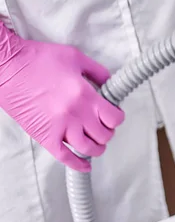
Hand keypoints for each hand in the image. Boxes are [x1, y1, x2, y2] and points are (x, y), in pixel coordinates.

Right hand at [0, 24, 124, 171]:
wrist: (8, 67)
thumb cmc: (38, 60)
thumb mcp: (76, 58)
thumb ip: (97, 71)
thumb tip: (111, 82)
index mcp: (85, 95)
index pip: (114, 118)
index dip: (117, 117)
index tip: (114, 114)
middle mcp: (75, 114)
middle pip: (103, 135)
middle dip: (108, 131)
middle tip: (104, 126)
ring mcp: (59, 127)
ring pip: (87, 148)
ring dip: (96, 148)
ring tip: (97, 142)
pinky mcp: (43, 135)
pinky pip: (64, 157)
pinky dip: (77, 164)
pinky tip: (85, 164)